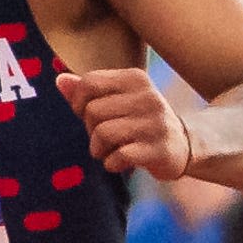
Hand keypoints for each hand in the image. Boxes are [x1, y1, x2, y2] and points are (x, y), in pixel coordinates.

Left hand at [57, 67, 192, 178]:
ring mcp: (155, 124)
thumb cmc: (139, 120)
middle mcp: (148, 97)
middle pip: (93, 111)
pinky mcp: (158, 150)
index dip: (78, 102)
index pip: (89, 83)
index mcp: (135, 79)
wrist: (183, 144)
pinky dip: (112, 163)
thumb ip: (88, 91)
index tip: (87, 115)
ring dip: (99, 149)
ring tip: (110, 150)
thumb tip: (60, 80)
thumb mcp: (117, 100)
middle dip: (90, 129)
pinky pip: (118, 157)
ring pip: (102, 134)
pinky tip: (122, 161)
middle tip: (104, 137)